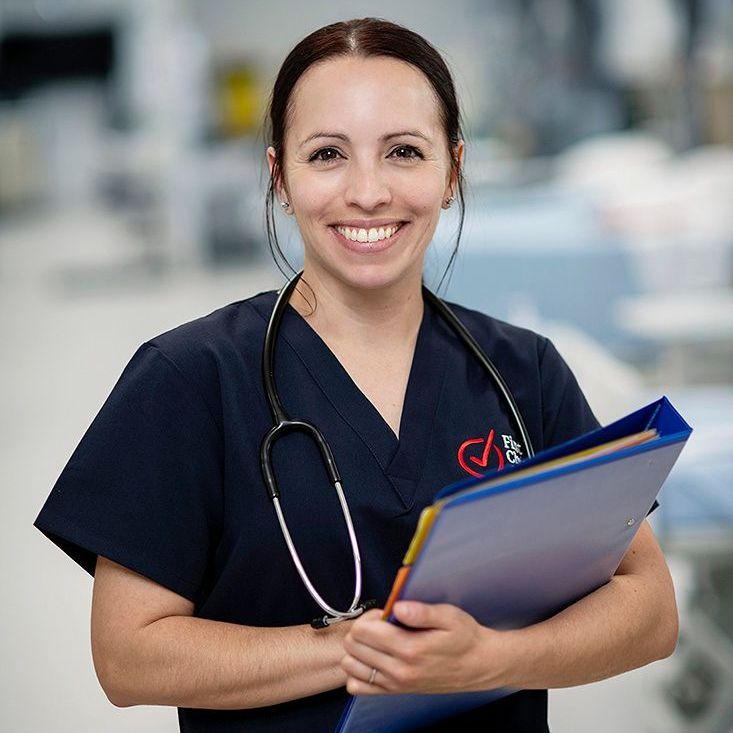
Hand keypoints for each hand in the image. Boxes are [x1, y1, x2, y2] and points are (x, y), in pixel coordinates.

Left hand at [340, 601, 509, 695]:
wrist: (480, 665)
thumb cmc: (465, 638)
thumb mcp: (449, 616)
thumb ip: (421, 611)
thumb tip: (397, 607)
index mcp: (410, 648)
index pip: (364, 631)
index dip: (369, 616)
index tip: (383, 614)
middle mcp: (399, 670)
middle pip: (353, 646)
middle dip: (362, 629)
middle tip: (381, 624)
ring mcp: (395, 684)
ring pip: (351, 666)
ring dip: (358, 649)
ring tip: (376, 640)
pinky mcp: (395, 691)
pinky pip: (358, 687)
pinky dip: (358, 671)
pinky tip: (373, 658)